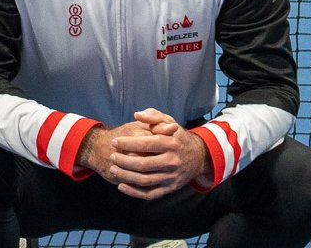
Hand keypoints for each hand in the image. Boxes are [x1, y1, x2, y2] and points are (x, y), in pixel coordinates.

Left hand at [81, 110, 209, 199]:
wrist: (198, 156)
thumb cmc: (176, 136)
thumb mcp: (168, 121)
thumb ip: (153, 116)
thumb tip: (137, 115)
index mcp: (171, 144)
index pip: (146, 144)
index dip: (127, 143)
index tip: (114, 141)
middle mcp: (173, 161)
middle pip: (143, 164)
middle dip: (123, 161)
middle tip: (112, 156)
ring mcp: (172, 176)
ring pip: (145, 180)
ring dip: (126, 176)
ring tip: (113, 168)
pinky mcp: (170, 188)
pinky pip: (151, 194)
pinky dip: (135, 192)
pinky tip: (122, 186)